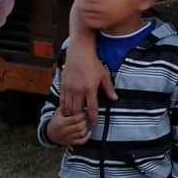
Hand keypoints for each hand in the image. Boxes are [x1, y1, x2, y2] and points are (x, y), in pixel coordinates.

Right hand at [46, 109, 90, 145]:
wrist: (49, 134)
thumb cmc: (55, 122)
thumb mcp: (58, 112)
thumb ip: (65, 106)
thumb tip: (75, 100)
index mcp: (61, 123)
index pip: (75, 119)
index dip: (82, 115)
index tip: (84, 111)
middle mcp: (64, 131)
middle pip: (80, 126)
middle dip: (85, 121)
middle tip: (86, 117)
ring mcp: (68, 138)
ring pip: (81, 134)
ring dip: (86, 128)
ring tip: (86, 123)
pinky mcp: (70, 142)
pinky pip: (81, 141)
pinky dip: (87, 137)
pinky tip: (88, 132)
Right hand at [60, 0, 116, 124]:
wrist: (79, 52)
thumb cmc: (94, 63)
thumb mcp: (104, 75)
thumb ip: (109, 88)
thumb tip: (115, 99)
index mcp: (90, 88)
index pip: (92, 108)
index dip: (93, 118)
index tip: (94, 125)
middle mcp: (78, 90)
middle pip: (78, 111)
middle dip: (81, 120)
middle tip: (83, 126)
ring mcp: (69, 88)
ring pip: (68, 108)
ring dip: (72, 116)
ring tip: (75, 122)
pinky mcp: (63, 85)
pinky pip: (62, 101)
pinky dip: (64, 109)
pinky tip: (67, 113)